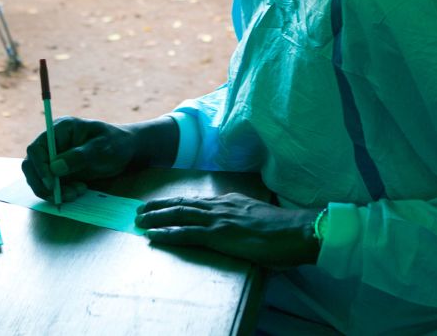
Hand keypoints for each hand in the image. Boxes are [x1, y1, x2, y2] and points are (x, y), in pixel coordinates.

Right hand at [22, 117, 138, 200]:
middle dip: (43, 184)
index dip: (39, 167)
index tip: (51, 183)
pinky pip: (51, 186)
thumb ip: (79, 156)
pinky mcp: (60, 172)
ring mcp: (55, 158)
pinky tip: (78, 191)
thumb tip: (55, 167)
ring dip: (53, 191)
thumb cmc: (115, 143)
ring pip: (40, 179)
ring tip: (76, 193)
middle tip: (59, 196)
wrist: (126, 151)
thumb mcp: (102, 148)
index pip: (37, 149)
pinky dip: (60, 193)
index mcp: (60, 130)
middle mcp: (53, 144)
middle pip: (32, 166)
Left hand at [136, 194, 320, 268]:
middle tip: (140, 209)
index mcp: (231, 201)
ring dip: (157, 217)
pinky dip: (168, 234)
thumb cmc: (284, 230)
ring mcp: (219, 219)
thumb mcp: (259, 217)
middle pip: (183, 204)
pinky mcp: (219, 235)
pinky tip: (154, 236)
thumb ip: (246, 219)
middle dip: (160, 206)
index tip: (162, 203)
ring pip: (180, 215)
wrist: (296, 231)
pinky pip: (187, 234)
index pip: (198, 201)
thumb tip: (241, 227)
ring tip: (140, 220)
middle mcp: (221, 206)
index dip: (177, 202)